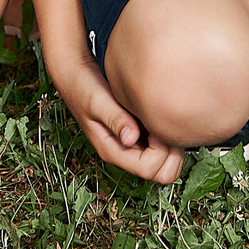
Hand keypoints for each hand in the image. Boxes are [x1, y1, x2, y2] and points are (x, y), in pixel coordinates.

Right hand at [42, 37, 182, 184]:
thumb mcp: (97, 101)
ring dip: (172, 143)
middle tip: (163, 124)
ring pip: (167, 161)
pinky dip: (168, 133)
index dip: (160, 150)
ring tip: (161, 118)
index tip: (155, 125)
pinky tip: (159, 113)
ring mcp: (133, 144)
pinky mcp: (139, 132)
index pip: (148, 169)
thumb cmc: (83, 87)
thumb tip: (131, 138)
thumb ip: (115, 119)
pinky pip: (164, 144)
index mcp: (113, 151)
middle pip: (162, 173)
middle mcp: (125, 152)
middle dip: (171, 153)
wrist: (76, 75)